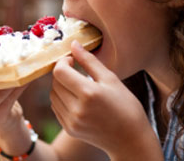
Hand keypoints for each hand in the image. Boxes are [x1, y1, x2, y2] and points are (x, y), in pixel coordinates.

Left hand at [50, 41, 162, 159]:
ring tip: (77, 83)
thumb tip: (74, 44)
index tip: (73, 59)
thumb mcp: (110, 78)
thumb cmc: (125, 105)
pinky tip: (76, 96)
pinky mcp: (70, 129)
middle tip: (75, 68)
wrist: (130, 138)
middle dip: (62, 71)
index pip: (59, 72)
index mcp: (88, 93)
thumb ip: (89, 60)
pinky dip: (62, 98)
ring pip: (53, 95)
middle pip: (55, 82)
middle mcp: (76, 109)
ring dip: (61, 85)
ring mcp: (71, 122)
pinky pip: (56, 107)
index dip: (63, 61)